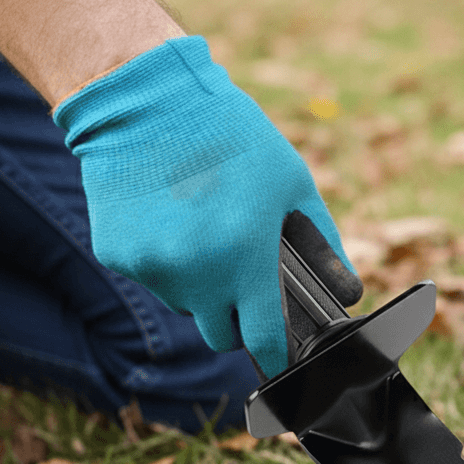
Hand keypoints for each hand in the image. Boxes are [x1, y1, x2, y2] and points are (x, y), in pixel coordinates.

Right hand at [53, 36, 360, 379]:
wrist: (146, 100)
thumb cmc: (232, 137)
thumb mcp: (292, 183)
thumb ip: (322, 244)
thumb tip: (346, 291)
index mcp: (245, 258)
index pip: (263, 340)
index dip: (274, 357)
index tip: (279, 363)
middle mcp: (195, 274)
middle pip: (219, 335)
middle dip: (235, 318)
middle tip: (240, 276)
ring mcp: (152, 268)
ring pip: (184, 305)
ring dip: (198, 287)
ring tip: (202, 230)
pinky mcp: (117, 255)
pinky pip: (152, 277)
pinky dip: (163, 261)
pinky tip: (168, 218)